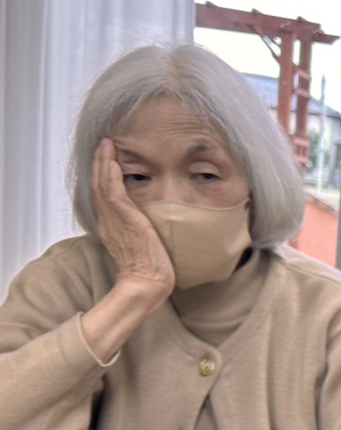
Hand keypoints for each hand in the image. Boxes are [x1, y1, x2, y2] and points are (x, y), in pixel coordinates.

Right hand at [77, 140, 176, 360]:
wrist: (147, 285)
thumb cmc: (150, 271)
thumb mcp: (143, 245)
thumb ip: (142, 232)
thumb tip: (153, 225)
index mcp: (112, 227)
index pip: (104, 195)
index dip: (104, 176)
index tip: (107, 160)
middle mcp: (108, 222)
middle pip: (99, 186)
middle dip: (101, 163)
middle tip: (104, 144)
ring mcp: (114, 221)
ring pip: (103, 185)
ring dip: (104, 163)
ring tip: (107, 145)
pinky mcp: (125, 222)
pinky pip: (114, 194)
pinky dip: (111, 178)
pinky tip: (113, 163)